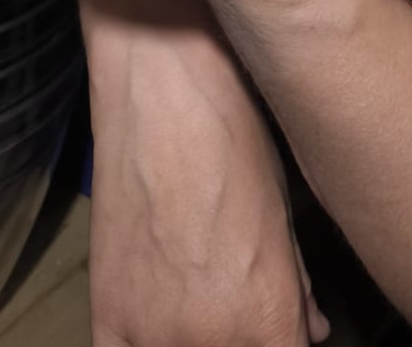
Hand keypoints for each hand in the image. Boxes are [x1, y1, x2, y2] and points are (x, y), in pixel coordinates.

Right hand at [87, 37, 330, 346]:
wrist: (165, 89)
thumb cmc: (232, 138)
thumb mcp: (284, 217)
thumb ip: (296, 289)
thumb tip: (308, 329)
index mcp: (268, 319)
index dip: (286, 341)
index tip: (283, 328)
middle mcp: (211, 341)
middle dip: (251, 336)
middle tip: (245, 308)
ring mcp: (151, 334)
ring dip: (202, 338)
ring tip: (205, 298)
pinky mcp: (104, 316)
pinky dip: (147, 344)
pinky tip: (160, 323)